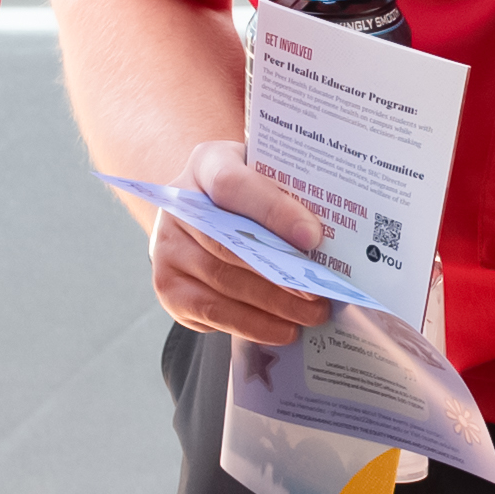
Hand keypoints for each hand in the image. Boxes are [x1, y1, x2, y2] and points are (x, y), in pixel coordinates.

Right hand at [144, 143, 332, 344]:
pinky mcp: (168, 287)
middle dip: (281, 274)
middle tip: (322, 294)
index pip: (234, 184)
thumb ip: (290, 194)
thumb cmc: (249, 195)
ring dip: (273, 306)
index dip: (273, 211)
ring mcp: (166, 248)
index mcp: (206, 164)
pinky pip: (211, 313)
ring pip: (222, 282)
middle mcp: (177, 206)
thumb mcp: (266, 177)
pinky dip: (251, 325)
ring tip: (312, 315)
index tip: (313, 237)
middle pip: (227, 244)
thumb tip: (328, 238)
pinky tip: (283, 329)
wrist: (206, 213)